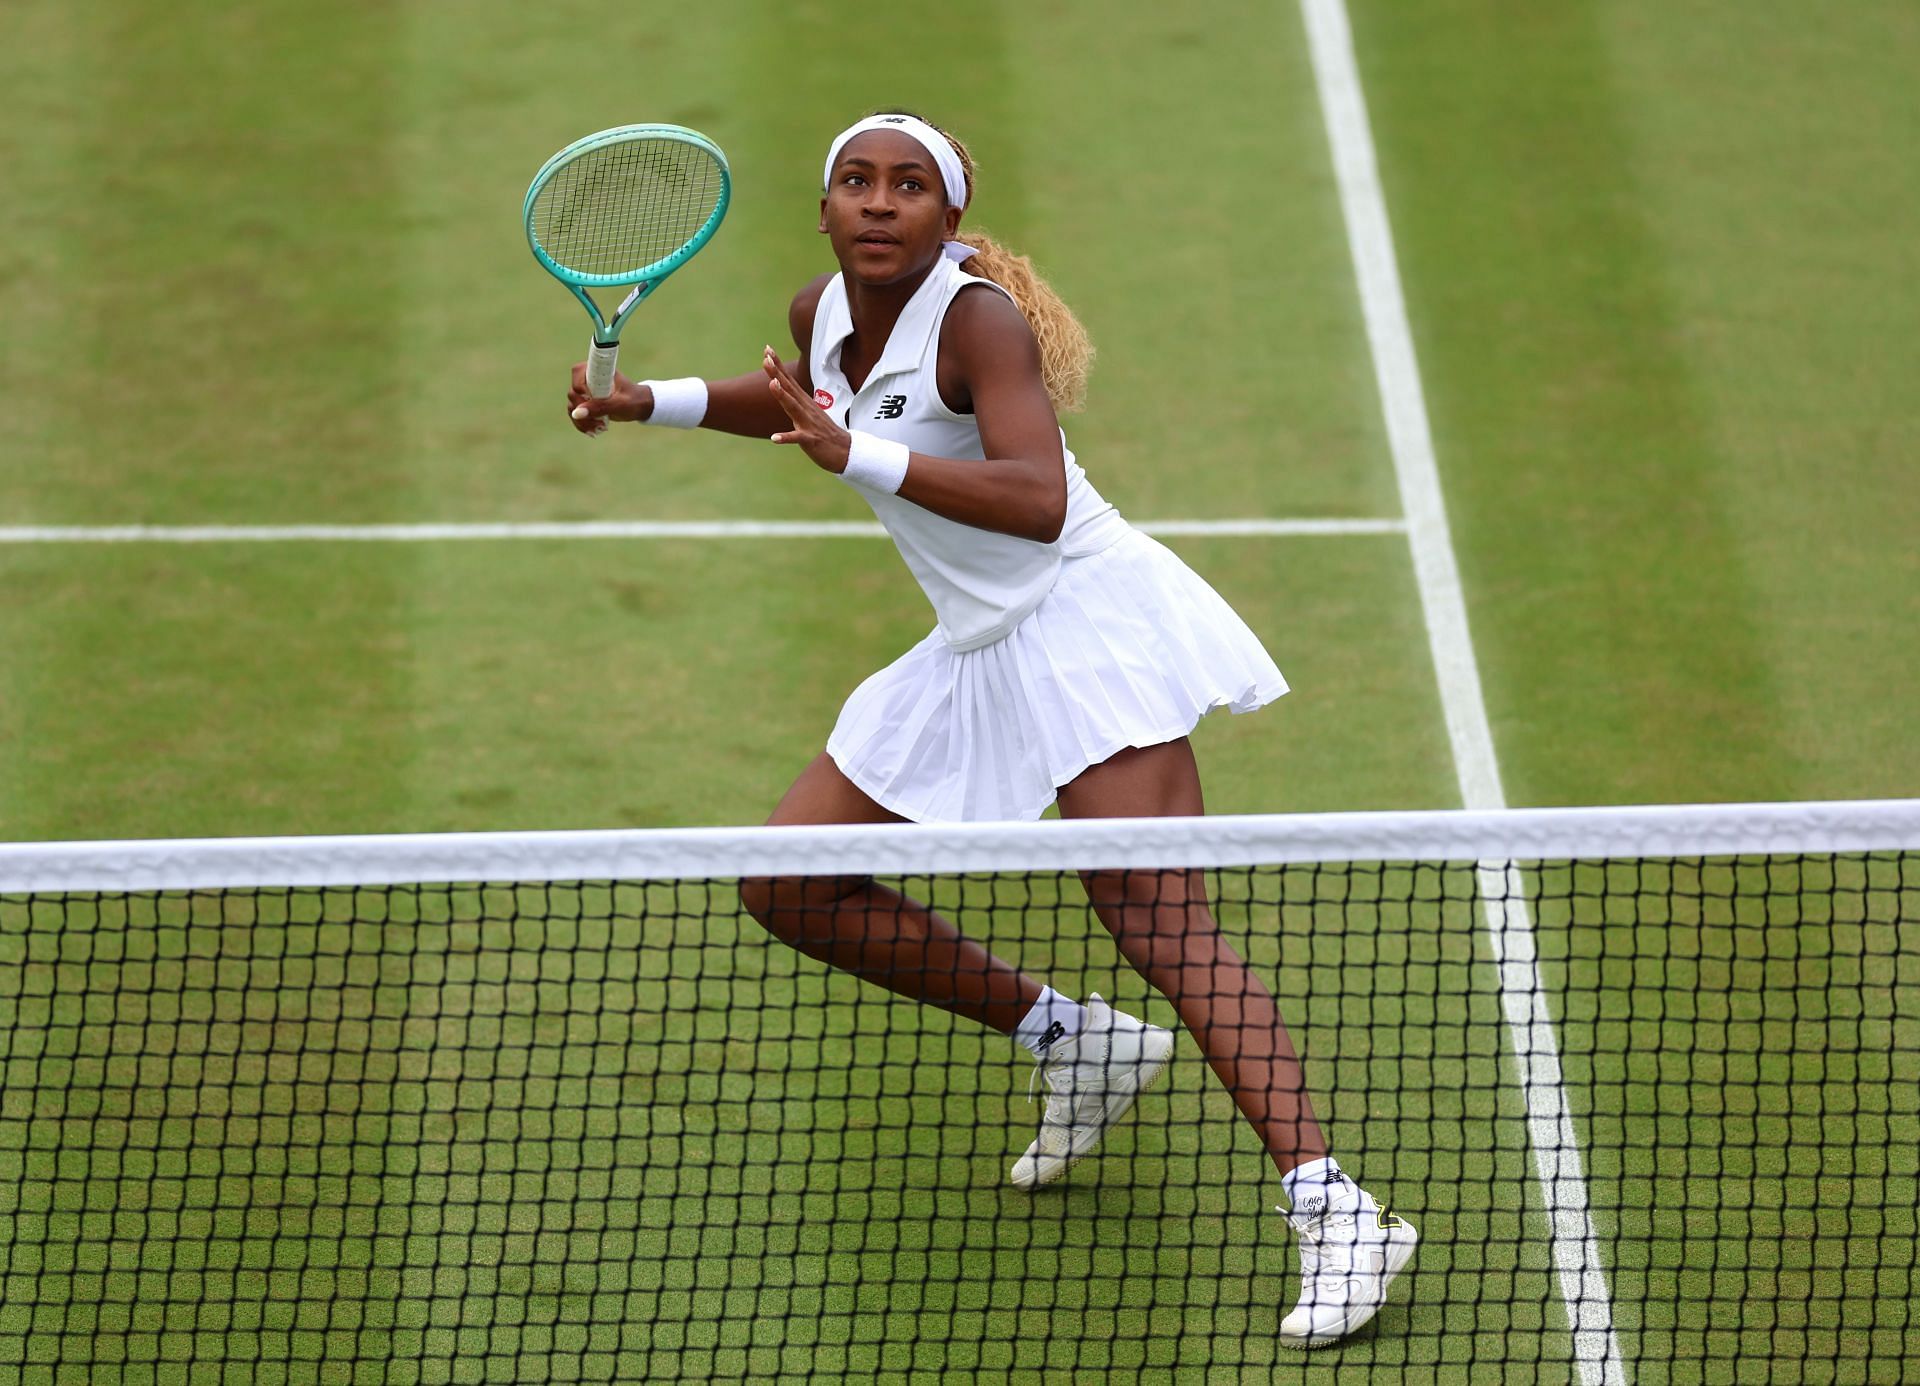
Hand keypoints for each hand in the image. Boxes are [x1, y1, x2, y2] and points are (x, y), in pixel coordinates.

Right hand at [567, 365, 651, 435]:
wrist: (640, 407)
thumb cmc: (634, 400)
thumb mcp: (620, 405)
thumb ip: (600, 407)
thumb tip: (577, 413)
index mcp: (599, 371)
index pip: (578, 371)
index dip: (580, 385)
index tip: (590, 397)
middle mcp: (589, 379)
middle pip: (573, 392)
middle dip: (583, 410)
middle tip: (598, 421)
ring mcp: (586, 392)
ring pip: (572, 405)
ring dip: (582, 420)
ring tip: (599, 428)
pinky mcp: (586, 404)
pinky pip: (576, 414)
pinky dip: (582, 424)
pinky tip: (594, 431)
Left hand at [763, 346, 850, 472]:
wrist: (846, 452)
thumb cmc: (825, 433)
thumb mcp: (809, 413)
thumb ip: (796, 402)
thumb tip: (784, 390)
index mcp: (804, 403)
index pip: (789, 381)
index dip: (778, 366)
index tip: (768, 350)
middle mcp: (806, 409)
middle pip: (790, 388)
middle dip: (777, 373)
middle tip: (766, 357)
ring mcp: (809, 423)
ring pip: (793, 407)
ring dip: (782, 395)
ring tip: (771, 383)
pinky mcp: (811, 440)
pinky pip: (797, 438)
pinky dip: (786, 437)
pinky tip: (775, 438)